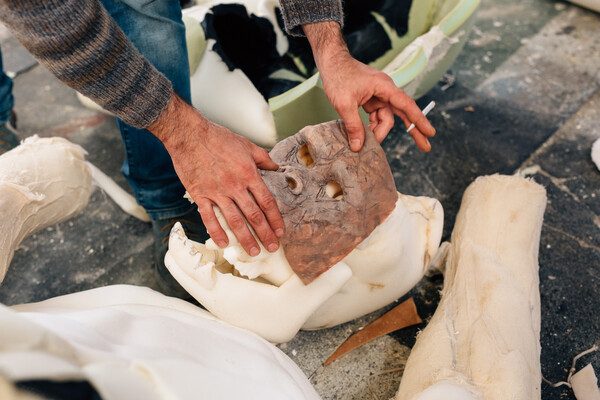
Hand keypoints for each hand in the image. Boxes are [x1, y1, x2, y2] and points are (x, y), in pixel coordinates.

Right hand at [148, 94, 284, 255]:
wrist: (189, 135)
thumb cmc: (218, 138)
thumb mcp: (246, 145)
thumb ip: (263, 158)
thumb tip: (276, 167)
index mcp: (249, 174)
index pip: (267, 202)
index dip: (275, 219)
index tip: (280, 231)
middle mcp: (235, 186)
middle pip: (254, 216)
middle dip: (265, 234)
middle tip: (273, 248)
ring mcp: (217, 192)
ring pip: (234, 221)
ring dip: (245, 239)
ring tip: (254, 252)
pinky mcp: (200, 195)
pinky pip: (209, 218)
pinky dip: (217, 232)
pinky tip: (224, 244)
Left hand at [303, 21, 435, 151]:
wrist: (331, 62)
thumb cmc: (338, 76)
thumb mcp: (344, 104)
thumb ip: (353, 126)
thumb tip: (359, 147)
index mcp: (384, 87)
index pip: (406, 105)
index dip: (419, 120)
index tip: (430, 133)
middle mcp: (385, 90)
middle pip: (403, 113)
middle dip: (412, 130)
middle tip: (425, 146)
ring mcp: (378, 95)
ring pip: (386, 118)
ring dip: (380, 131)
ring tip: (371, 145)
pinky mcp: (371, 99)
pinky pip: (376, 116)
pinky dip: (372, 126)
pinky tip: (366, 135)